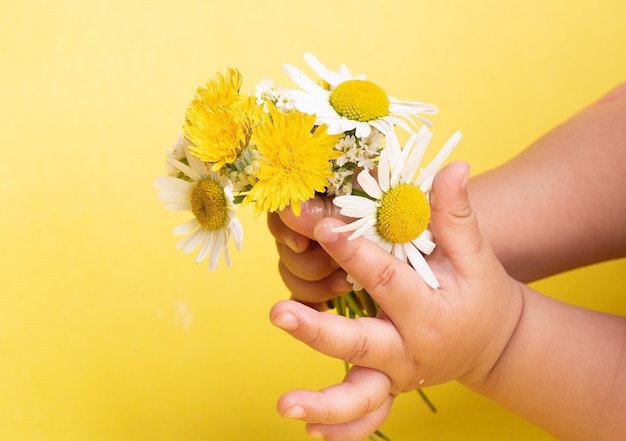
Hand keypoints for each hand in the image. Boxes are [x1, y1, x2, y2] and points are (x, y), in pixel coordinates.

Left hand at [270, 161, 524, 439]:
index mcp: (431, 313)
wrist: (493, 341)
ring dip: (323, 404)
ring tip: (286, 407)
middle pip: (362, 343)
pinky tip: (312, 433)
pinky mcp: (387, 388)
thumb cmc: (480, 292)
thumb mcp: (474, 254)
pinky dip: (342, 429)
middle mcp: (411, 351)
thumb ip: (455, 215)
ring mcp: (397, 376)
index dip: (354, 251)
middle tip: (280, 313)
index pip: (386, 279)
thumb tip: (454, 167)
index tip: (323, 227)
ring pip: (359, 397)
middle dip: (318, 331)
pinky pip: (366, 417)